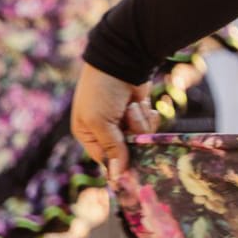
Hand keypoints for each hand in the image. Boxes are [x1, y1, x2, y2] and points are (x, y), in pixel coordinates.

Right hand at [72, 64, 156, 181]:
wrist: (122, 60)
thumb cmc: (102, 91)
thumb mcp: (100, 122)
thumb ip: (111, 148)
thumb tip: (116, 176)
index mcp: (88, 135)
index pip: (105, 160)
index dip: (119, 164)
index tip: (133, 173)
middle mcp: (105, 131)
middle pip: (127, 151)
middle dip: (132, 137)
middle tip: (128, 117)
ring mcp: (124, 122)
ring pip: (141, 138)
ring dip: (139, 121)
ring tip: (131, 105)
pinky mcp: (140, 113)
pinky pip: (150, 126)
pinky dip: (148, 115)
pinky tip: (141, 103)